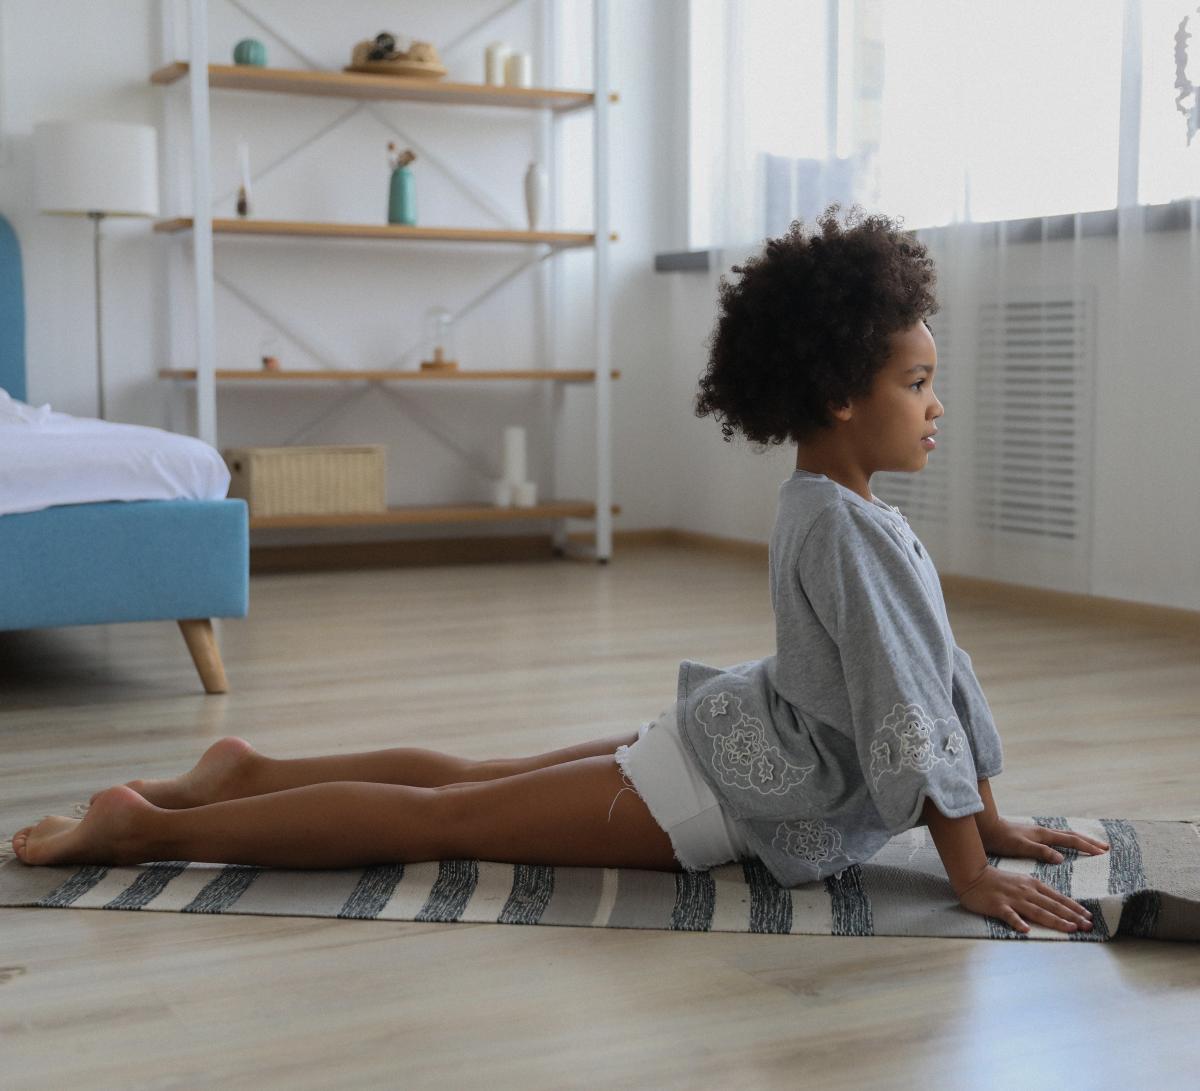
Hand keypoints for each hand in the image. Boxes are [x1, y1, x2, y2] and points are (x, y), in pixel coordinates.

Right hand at [955, 865, 1093, 933]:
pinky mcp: (998, 906)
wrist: (973, 875)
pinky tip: (1025, 930)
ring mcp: (1013, 899)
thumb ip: (1037, 892)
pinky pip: (1009, 915)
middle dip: (1072, 916)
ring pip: (1037, 911)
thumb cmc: (998, 880)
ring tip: (1070, 929)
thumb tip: (1056, 904)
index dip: (1074, 908)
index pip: (1058, 898)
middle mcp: (1026, 892)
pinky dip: (1017, 922)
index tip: (1089, 916)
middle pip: (1052, 906)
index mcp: (1033, 885)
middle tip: (1088, 926)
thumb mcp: (1022, 881)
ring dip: (1055, 920)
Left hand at [977, 817, 1109, 863]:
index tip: (1102, 852)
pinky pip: (1055, 838)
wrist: (986, 828)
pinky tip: (1064, 846)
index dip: (1087, 846)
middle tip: (1104, 848)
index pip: (1071, 840)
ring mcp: (1038, 833)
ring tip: (1090, 845)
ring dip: (1078, 840)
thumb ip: (1041, 851)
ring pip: (1063, 836)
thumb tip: (1062, 858)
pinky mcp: (1031, 836)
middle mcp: (1043, 832)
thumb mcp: (1021, 847)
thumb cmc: (1002, 839)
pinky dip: (1065, 841)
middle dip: (1088, 841)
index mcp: (1043, 834)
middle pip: (1071, 835)